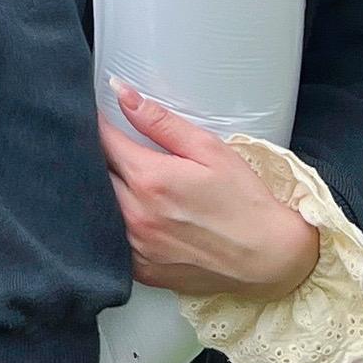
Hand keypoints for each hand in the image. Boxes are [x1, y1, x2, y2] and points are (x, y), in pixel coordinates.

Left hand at [100, 78, 320, 302]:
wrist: (269, 258)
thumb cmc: (244, 201)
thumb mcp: (208, 149)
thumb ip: (159, 121)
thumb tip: (120, 92)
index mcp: (149, 179)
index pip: (100, 140)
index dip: (95, 124)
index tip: (96, 116)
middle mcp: (134, 214)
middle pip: (92, 174)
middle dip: (95, 156)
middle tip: (112, 148)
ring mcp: (134, 246)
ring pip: (97, 207)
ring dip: (102, 189)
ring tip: (123, 179)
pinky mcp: (140, 269)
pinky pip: (110, 239)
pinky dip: (113, 222)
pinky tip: (133, 213)